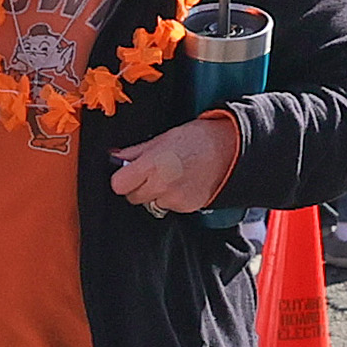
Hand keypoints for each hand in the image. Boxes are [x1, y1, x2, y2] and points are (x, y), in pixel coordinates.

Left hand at [105, 115, 240, 214]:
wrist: (230, 150)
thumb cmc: (197, 139)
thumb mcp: (163, 138)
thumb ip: (136, 152)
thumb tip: (115, 157)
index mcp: (152, 165)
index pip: (119, 185)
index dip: (122, 179)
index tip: (128, 174)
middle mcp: (162, 185)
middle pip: (133, 197)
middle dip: (138, 187)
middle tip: (152, 173)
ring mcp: (174, 199)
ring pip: (150, 204)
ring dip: (155, 194)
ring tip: (171, 177)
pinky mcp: (186, 208)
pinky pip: (168, 207)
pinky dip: (171, 199)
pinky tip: (182, 184)